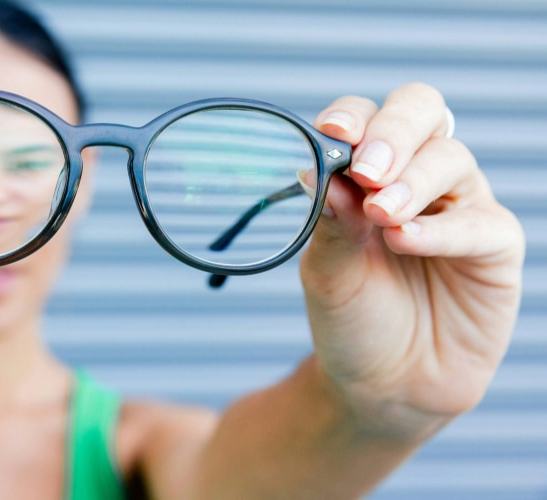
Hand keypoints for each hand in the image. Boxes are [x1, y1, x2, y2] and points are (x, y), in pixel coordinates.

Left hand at [299, 82, 524, 436]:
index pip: (367, 116)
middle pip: (420, 113)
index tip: (334, 134)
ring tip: (381, 215)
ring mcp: (458, 205)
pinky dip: (440, 230)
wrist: (383, 384)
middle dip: (393, 133)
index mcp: (368, 171)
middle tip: (367, 170)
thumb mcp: (326, 269)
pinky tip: (407, 240)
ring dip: (412, 182)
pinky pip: (478, 222)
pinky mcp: (494, 245)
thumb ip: (330, 221)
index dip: (352, 115)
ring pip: (450, 158)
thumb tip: (322, 171)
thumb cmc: (352, 317)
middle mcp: (416, 176)